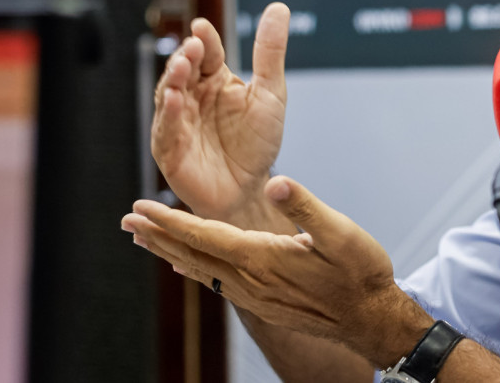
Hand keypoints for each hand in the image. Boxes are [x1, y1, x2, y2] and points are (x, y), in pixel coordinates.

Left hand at [122, 176, 431, 366]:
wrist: (372, 319)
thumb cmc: (361, 273)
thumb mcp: (341, 232)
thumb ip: (305, 206)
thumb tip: (276, 182)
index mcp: (263, 258)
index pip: (204, 235)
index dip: (170, 220)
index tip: (140, 207)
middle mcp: (251, 280)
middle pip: (193, 255)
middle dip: (158, 236)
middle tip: (127, 222)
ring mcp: (256, 296)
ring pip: (201, 271)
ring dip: (171, 253)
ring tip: (148, 240)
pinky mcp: (264, 304)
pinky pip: (218, 285)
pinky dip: (195, 271)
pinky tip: (187, 267)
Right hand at [152, 3, 290, 228]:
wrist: (253, 190)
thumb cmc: (258, 143)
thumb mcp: (270, 93)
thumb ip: (270, 52)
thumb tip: (278, 7)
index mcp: (214, 80)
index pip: (207, 53)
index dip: (204, 40)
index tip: (203, 28)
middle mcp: (193, 97)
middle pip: (183, 71)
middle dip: (185, 57)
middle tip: (193, 47)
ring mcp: (179, 122)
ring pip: (169, 96)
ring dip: (173, 80)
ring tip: (181, 67)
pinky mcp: (171, 150)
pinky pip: (167, 130)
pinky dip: (170, 115)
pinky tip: (176, 102)